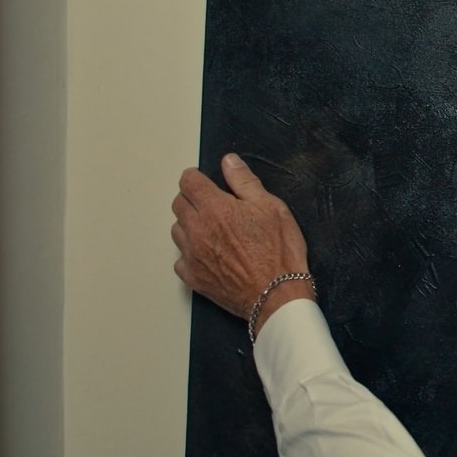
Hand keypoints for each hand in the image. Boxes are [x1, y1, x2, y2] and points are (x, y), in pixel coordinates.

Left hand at [171, 153, 312, 334]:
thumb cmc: (279, 251)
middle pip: (178, 204)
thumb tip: (228, 161)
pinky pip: (180, 258)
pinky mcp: (193, 277)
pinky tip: (209, 255)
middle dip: (192, 199)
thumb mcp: (272, 207)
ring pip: (177, 230)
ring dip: (189, 225)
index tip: (204, 181)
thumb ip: (245, 182)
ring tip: (212, 231)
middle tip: (213, 205)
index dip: (196, 178)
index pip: (188, 182)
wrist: (277, 295)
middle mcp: (196, 229)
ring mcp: (191, 255)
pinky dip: (190, 253)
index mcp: (214, 208)